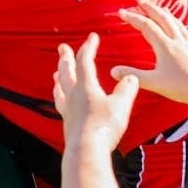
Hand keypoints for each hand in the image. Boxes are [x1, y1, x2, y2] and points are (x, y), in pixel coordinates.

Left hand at [52, 34, 137, 153]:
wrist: (86, 151)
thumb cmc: (104, 127)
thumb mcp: (121, 105)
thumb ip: (127, 89)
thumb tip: (130, 77)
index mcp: (86, 87)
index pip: (85, 61)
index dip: (88, 47)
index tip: (92, 36)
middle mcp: (73, 95)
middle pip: (66, 72)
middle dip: (66, 58)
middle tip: (62, 47)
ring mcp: (68, 110)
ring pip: (60, 88)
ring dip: (59, 77)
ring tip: (56, 73)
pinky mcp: (68, 123)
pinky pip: (61, 104)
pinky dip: (60, 96)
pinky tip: (62, 101)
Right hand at [112, 2, 187, 107]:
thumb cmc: (182, 87)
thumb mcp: (154, 82)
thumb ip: (133, 75)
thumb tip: (113, 70)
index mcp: (165, 46)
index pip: (146, 26)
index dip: (133, 17)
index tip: (121, 12)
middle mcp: (177, 40)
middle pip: (162, 18)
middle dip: (150, 8)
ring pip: (176, 23)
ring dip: (165, 13)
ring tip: (160, 8)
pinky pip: (187, 32)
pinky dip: (180, 25)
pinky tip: (181, 28)